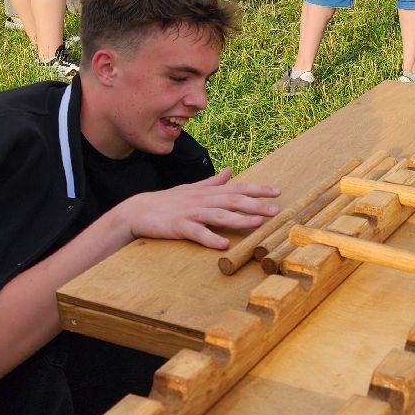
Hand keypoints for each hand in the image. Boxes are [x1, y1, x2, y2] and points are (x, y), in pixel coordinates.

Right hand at [120, 169, 279, 250]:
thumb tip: (230, 171)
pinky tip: (224, 244)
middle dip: (255, 204)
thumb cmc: (168, 201)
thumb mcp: (193, 188)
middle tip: (276, 210)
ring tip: (257, 223)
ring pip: (219, 215)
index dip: (257, 189)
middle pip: (233, 200)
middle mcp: (202, 200)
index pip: (237, 188)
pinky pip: (197, 233)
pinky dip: (210, 238)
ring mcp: (191, 213)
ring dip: (239, 219)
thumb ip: (213, 181)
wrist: (138, 210)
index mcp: (207, 192)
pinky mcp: (179, 227)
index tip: (277, 192)